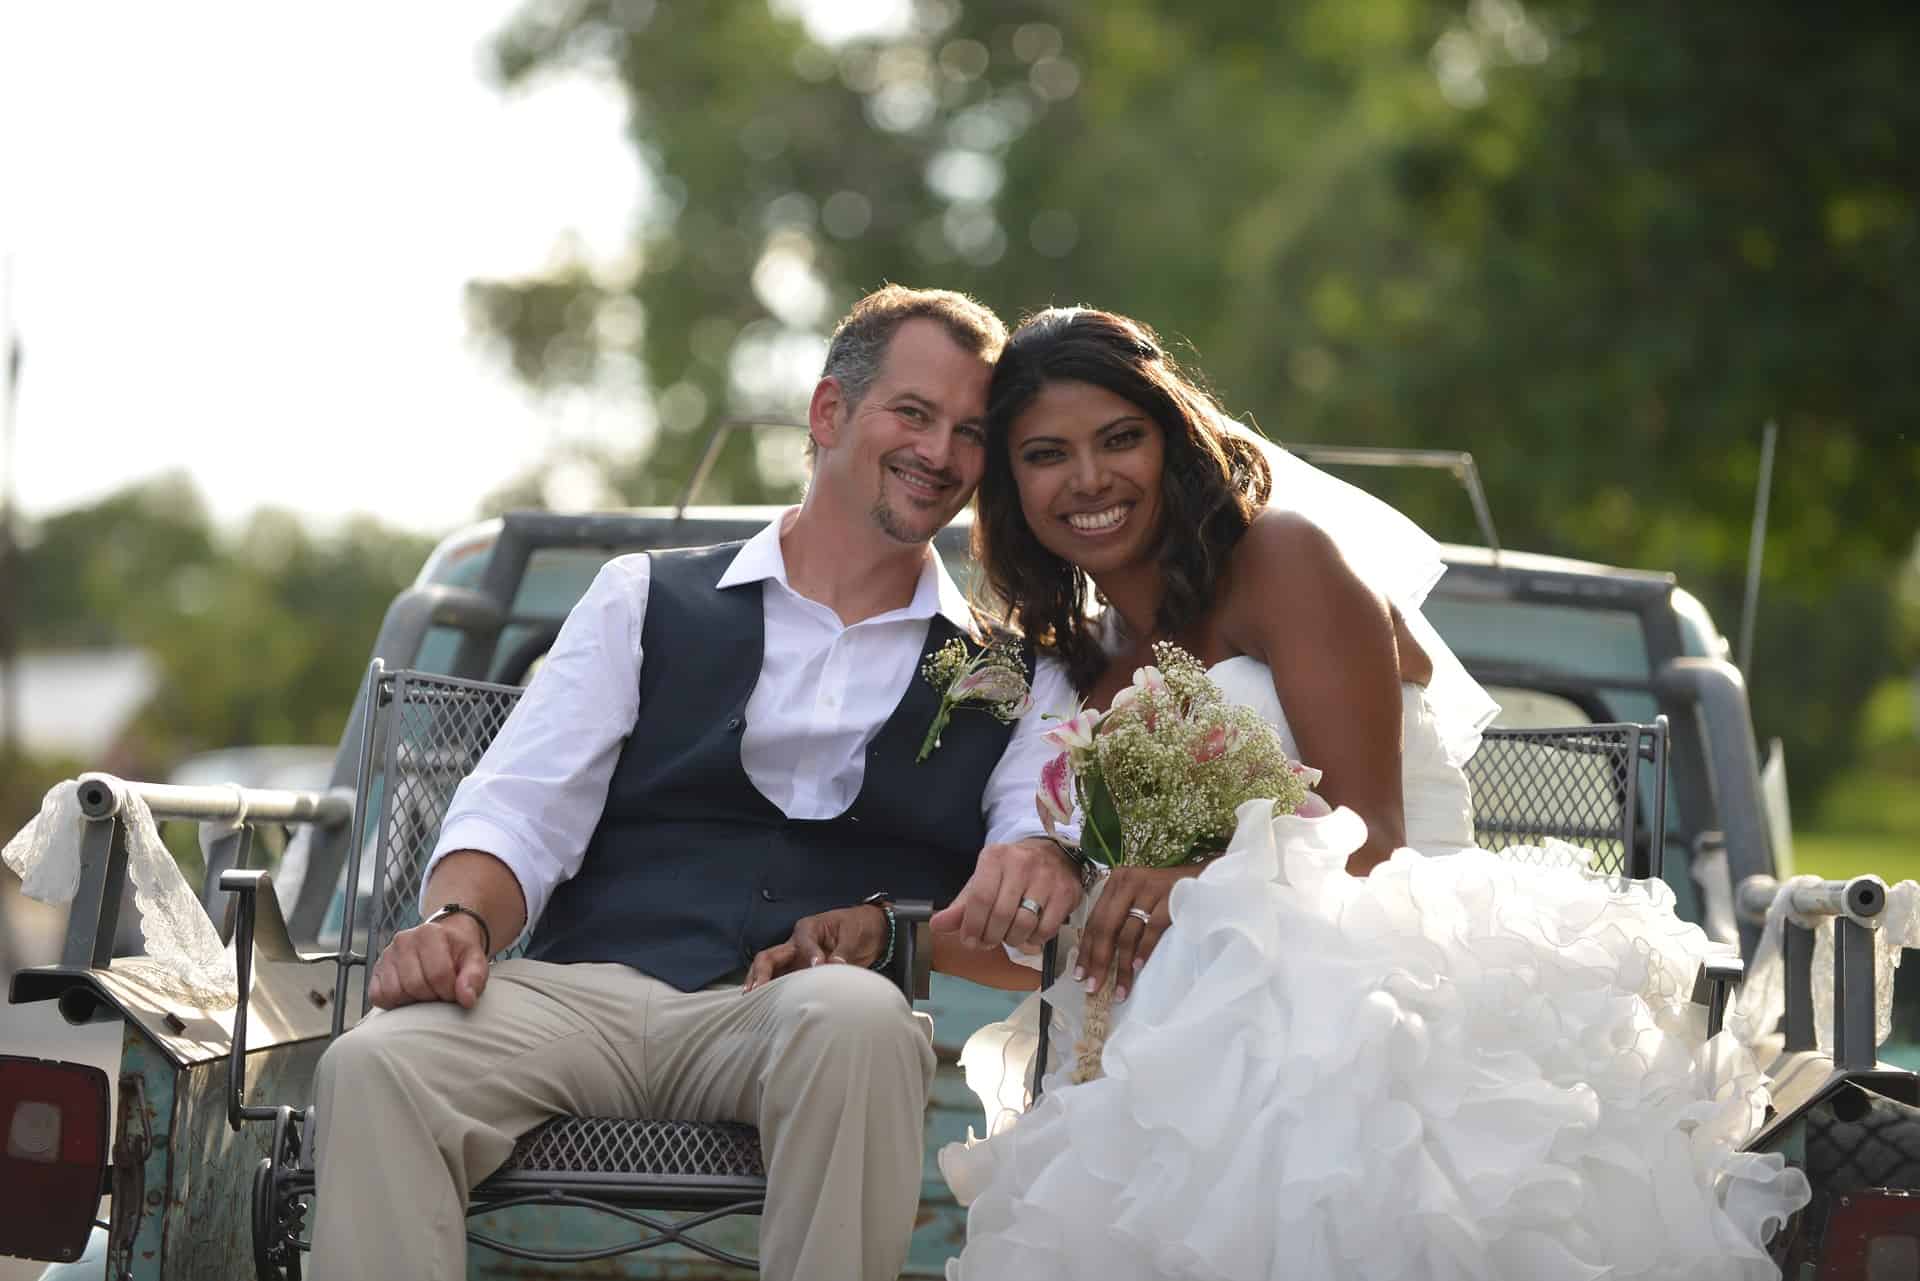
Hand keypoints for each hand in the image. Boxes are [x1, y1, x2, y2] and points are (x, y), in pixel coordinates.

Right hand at [369, 913, 490, 1009]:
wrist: (445, 940)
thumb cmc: (459, 952)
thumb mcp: (475, 960)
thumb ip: (475, 977)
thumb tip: (466, 999)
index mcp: (429, 933)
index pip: (438, 974)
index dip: (449, 992)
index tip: (455, 992)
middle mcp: (403, 940)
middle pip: (415, 985)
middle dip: (432, 996)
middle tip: (440, 992)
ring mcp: (387, 954)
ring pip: (395, 992)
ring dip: (413, 1000)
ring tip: (426, 992)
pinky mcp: (376, 969)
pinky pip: (378, 996)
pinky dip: (393, 1002)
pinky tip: (409, 995)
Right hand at [742, 904, 888, 992]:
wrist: (871, 933)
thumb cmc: (859, 927)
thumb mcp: (853, 936)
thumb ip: (842, 952)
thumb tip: (834, 966)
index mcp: (808, 929)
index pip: (802, 943)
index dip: (809, 955)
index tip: (818, 966)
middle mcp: (795, 946)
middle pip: (768, 958)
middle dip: (760, 974)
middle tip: (756, 991)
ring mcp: (795, 962)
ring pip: (770, 974)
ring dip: (761, 987)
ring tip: (753, 1004)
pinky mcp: (801, 976)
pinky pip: (783, 985)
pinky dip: (774, 996)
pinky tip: (768, 1011)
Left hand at [928, 837, 1080, 954]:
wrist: (1054, 855)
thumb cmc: (1012, 873)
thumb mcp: (983, 882)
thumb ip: (961, 906)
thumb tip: (936, 925)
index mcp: (995, 857)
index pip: (979, 898)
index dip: (972, 926)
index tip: (969, 941)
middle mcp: (1022, 863)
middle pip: (1001, 915)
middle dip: (990, 937)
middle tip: (987, 942)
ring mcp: (1047, 877)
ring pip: (1024, 924)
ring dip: (1012, 940)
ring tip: (1008, 936)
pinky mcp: (1066, 893)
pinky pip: (1046, 929)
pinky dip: (1034, 939)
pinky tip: (1029, 933)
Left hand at [1076, 865, 1200, 1000]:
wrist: (1204, 877)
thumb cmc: (1167, 892)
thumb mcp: (1138, 897)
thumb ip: (1119, 917)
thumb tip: (1098, 956)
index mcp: (1116, 883)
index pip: (1094, 921)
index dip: (1085, 950)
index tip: (1080, 975)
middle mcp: (1128, 883)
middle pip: (1105, 928)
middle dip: (1098, 961)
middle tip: (1093, 986)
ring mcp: (1149, 889)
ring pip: (1126, 934)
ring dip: (1121, 966)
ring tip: (1119, 990)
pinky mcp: (1169, 898)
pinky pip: (1150, 930)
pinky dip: (1143, 951)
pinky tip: (1137, 968)